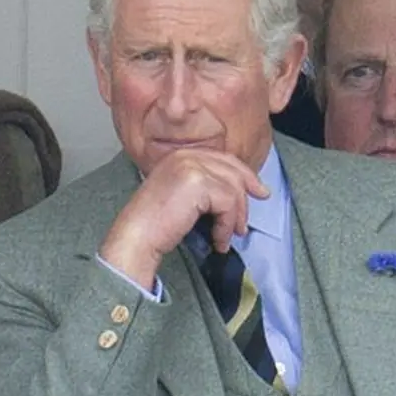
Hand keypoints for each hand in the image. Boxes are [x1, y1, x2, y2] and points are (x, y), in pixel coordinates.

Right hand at [99, 148, 267, 288]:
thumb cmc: (155, 224)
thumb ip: (204, 187)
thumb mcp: (182, 196)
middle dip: (245, 198)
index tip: (258, 191)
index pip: (223, 159)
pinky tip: (217, 239)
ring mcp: (191, 166)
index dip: (245, 175)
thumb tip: (237, 191)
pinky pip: (228, 203)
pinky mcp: (197, 182)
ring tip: (225, 237)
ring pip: (233, 188)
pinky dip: (226, 226)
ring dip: (234, 218)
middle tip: (244, 224)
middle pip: (233, 170)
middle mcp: (186, 156)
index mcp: (181, 155)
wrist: (136, 236)